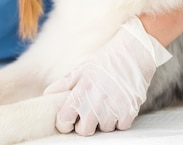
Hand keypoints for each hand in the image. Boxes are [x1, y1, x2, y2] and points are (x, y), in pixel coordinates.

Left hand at [44, 17, 171, 135]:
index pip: (64, 121)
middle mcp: (96, 103)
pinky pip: (121, 126)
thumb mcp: (82, 69)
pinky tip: (119, 104)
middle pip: (84, 131)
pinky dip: (120, 119)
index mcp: (81, 92)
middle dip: (85, 124)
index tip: (70, 119)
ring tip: (107, 104)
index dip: (65, 122)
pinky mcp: (129, 111)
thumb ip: (64, 84)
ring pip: (104, 129)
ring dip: (104, 121)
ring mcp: (113, 108)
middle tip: (90, 112)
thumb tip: (47, 94)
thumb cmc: (107, 60)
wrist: (134, 51)